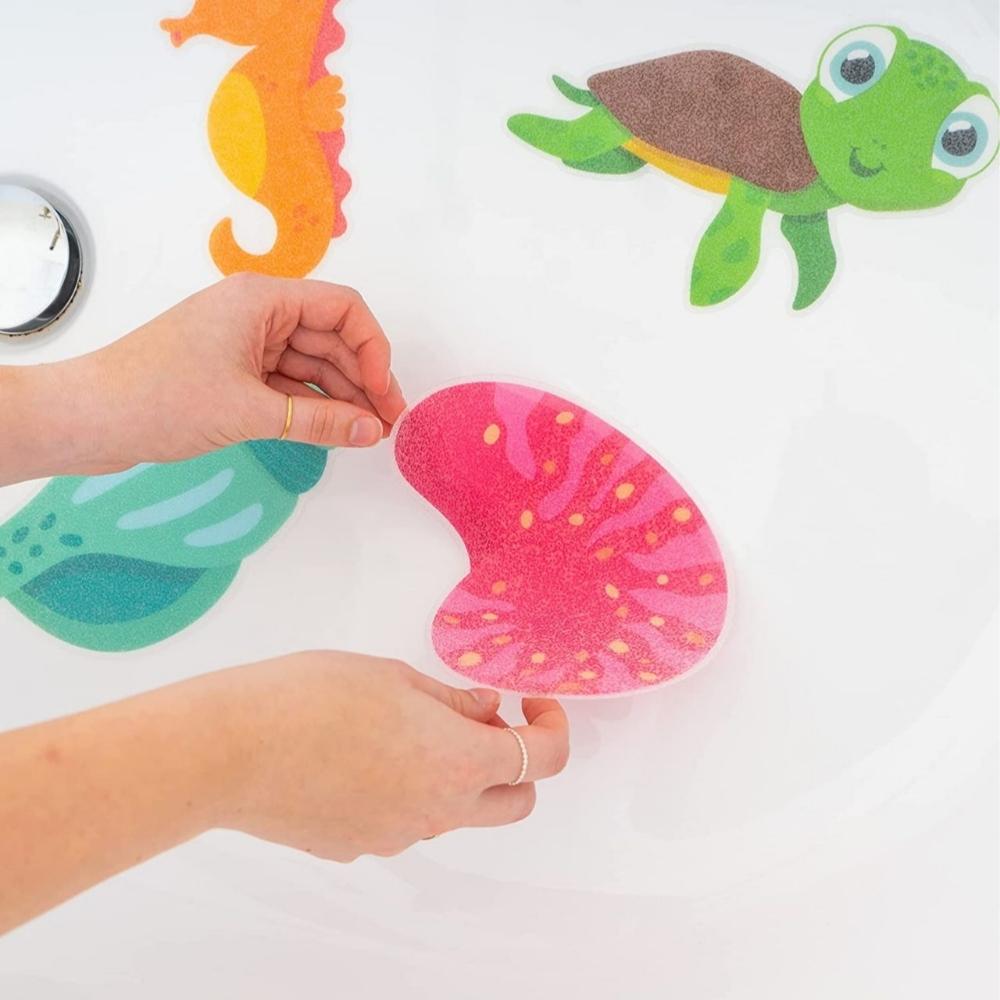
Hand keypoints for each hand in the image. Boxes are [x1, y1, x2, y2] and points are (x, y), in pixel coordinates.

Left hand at [0, 274, 407, 483]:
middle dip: (363, 380)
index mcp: (262, 298)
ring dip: (340, 396)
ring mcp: (245, 343)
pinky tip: (334, 429)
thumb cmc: (162, 398)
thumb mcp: (251, 411)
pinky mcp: (233, 372)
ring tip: (367, 434)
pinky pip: (288, 383)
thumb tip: (372, 432)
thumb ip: (320, 420)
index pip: (343, 309)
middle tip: (386, 426)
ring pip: (311, 364)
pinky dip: (311, 404)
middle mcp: (258, 313)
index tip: (383, 396)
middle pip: (331, 338)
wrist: (91, 418)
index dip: (373, 350)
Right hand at [216, 652, 569, 857]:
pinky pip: (402, 820)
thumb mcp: (395, 678)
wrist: (231, 749)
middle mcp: (439, 813)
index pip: (544, 759)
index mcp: (460, 763)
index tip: (534, 703)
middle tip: (486, 720)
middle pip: (515, 802)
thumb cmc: (313, 697)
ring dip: (456, 775)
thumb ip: (452, 701)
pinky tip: (360, 755)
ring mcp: (397, 837)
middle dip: (518, 763)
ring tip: (406, 727)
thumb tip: (488, 710)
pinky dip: (405, 790)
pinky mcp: (357, 848)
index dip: (553, 727)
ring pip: (454, 811)